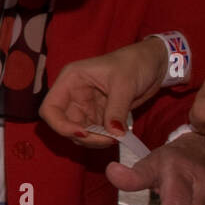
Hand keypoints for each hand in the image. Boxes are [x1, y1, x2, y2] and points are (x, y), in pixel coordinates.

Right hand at [39, 38, 165, 146]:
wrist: (154, 63)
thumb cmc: (135, 63)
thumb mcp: (125, 84)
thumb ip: (116, 110)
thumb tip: (113, 134)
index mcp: (70, 80)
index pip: (50, 108)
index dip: (60, 125)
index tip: (84, 133)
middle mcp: (72, 95)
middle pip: (63, 124)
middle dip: (82, 136)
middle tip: (108, 140)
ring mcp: (84, 106)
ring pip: (78, 132)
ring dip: (94, 140)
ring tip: (116, 138)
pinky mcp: (97, 115)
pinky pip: (93, 133)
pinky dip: (103, 139)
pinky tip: (117, 136)